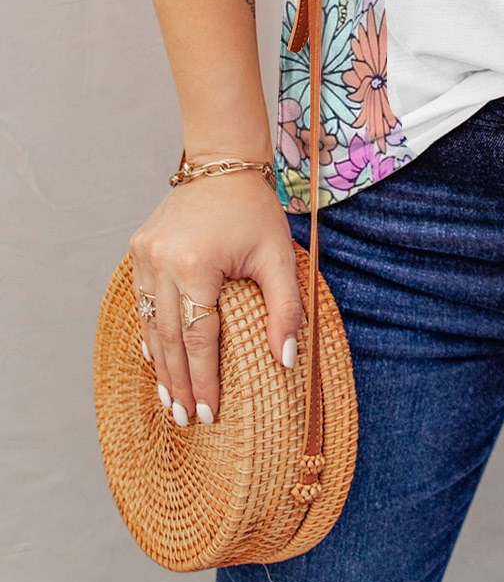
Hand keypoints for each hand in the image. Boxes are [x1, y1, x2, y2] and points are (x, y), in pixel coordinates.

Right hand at [130, 170, 301, 424]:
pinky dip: (150, 331)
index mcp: (196, 266)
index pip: (199, 339)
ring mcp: (145, 255)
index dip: (203, 380)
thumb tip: (286, 360)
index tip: (207, 414)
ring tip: (169, 400)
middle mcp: (162, 262)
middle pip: (169, 338)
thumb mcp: (278, 257)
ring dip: (160, 364)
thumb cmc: (254, 209)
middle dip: (178, 382)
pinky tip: (156, 357)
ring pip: (150, 323)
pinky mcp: (139, 249)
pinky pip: (142, 301)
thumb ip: (284, 309)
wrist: (222, 162)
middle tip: (184, 419)